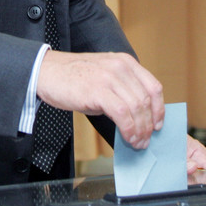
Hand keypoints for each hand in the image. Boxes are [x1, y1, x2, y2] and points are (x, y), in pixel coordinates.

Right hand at [37, 50, 163, 149]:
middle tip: (145, 140)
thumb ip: (122, 90)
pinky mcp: (98, 90)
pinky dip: (128, 129)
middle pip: (146, 101)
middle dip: (149, 125)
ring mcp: (109, 77)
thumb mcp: (104, 76)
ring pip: (136, 108)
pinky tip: (127, 138)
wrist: (47, 72)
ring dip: (140, 130)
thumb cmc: (73, 77)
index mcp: (125, 62)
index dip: (159, 109)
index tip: (157, 124)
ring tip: (137, 142)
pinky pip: (122, 114)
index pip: (153, 87)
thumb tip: (138, 116)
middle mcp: (120, 67)